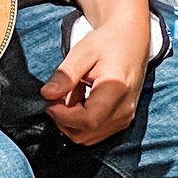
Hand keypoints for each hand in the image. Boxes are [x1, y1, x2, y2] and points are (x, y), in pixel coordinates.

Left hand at [42, 9, 153, 145]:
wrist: (131, 40)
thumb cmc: (107, 42)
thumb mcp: (82, 52)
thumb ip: (65, 75)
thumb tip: (46, 95)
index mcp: (117, 89)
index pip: (88, 120)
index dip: (63, 117)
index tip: (49, 102)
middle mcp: (124, 109)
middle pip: (86, 134)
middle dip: (64, 120)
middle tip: (56, 96)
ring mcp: (125, 118)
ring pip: (88, 137)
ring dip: (71, 122)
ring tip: (70, 95)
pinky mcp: (122, 121)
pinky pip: (95, 132)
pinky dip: (80, 121)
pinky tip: (78, 100)